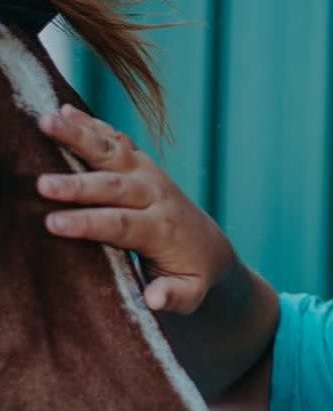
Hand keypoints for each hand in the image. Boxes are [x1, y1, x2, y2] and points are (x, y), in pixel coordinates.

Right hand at [37, 104, 233, 314]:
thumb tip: (154, 299)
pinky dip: (91, 125)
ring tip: (47, 121)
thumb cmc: (194, 277)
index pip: (122, 225)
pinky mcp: (142, 165)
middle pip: (114, 186)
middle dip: (78, 185)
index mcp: (164, 229)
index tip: (53, 224)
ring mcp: (150, 175)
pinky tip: (62, 110)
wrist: (212, 250)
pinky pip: (116, 141)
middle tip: (42, 184)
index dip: (88, 223)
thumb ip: (175, 296)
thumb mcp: (191, 294)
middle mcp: (157, 196)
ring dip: (80, 136)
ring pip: (114, 152)